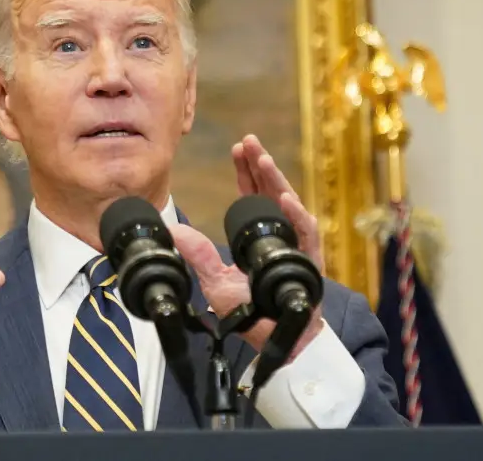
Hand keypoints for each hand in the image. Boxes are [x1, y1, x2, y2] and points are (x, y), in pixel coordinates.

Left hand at [169, 134, 324, 357]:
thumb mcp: (216, 282)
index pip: (253, 195)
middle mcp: (281, 234)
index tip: (237, 148)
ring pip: (290, 205)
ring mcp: (298, 246)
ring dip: (276, 181)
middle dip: (260, 165)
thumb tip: (172, 230)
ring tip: (263, 160)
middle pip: (272, 191)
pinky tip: (286, 200)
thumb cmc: (252, 313)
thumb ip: (198, 256)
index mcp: (259, 235)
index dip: (245, 171)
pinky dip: (297, 216)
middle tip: (248, 142)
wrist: (279, 341)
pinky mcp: (310, 262)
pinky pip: (306, 235)